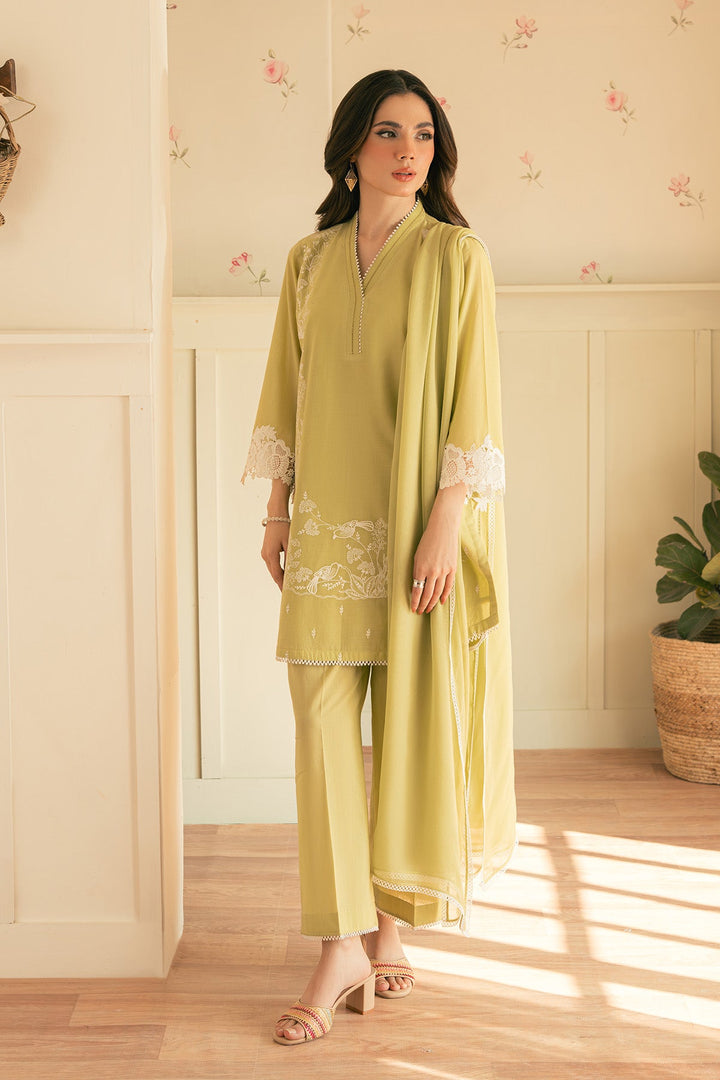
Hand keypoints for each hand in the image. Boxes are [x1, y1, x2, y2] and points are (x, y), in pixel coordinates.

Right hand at [261, 521, 289, 589]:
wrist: (275, 516)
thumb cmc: (284, 527)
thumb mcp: (290, 542)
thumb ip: (291, 557)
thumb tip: (294, 571)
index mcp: (271, 554)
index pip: (277, 574)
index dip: (282, 584)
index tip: (287, 593)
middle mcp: (265, 555)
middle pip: (274, 573)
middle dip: (281, 583)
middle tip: (289, 592)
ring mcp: (264, 553)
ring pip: (272, 569)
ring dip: (279, 577)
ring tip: (288, 585)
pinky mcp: (266, 551)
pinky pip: (272, 564)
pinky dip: (278, 570)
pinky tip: (284, 574)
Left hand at [411, 483, 464, 613]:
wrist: (442, 528)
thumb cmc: (426, 540)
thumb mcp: (417, 556)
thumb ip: (417, 571)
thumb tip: (417, 585)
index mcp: (420, 568)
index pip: (417, 591)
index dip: (415, 602)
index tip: (413, 609)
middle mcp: (432, 571)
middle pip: (427, 594)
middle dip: (423, 605)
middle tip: (420, 612)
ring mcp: (444, 571)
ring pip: (438, 592)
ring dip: (433, 602)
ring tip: (429, 609)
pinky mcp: (452, 568)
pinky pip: (448, 586)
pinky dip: (445, 595)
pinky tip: (441, 601)